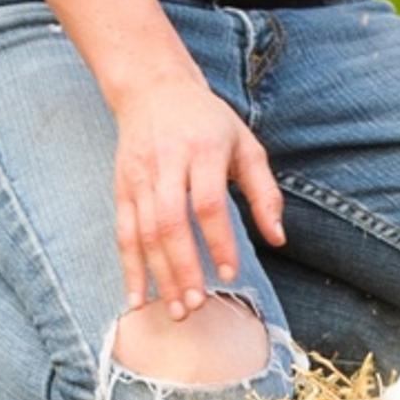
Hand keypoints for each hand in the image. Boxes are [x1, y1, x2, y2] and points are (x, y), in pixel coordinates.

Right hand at [110, 72, 285, 316]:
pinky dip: (129, 268)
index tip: (231, 274)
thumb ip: (264, 192)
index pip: (208, 203)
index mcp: (203, 151)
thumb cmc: (208, 122)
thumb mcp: (245, 145)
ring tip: (175, 310)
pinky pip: (124, 233)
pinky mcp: (122, 188)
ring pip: (145, 233)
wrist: (153, 89)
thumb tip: (278, 238)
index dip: (218, 241)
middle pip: (171, 223)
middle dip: (183, 268)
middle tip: (197, 305)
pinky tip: (136, 299)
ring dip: (159, 276)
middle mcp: (166, 164)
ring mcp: (139, 177)